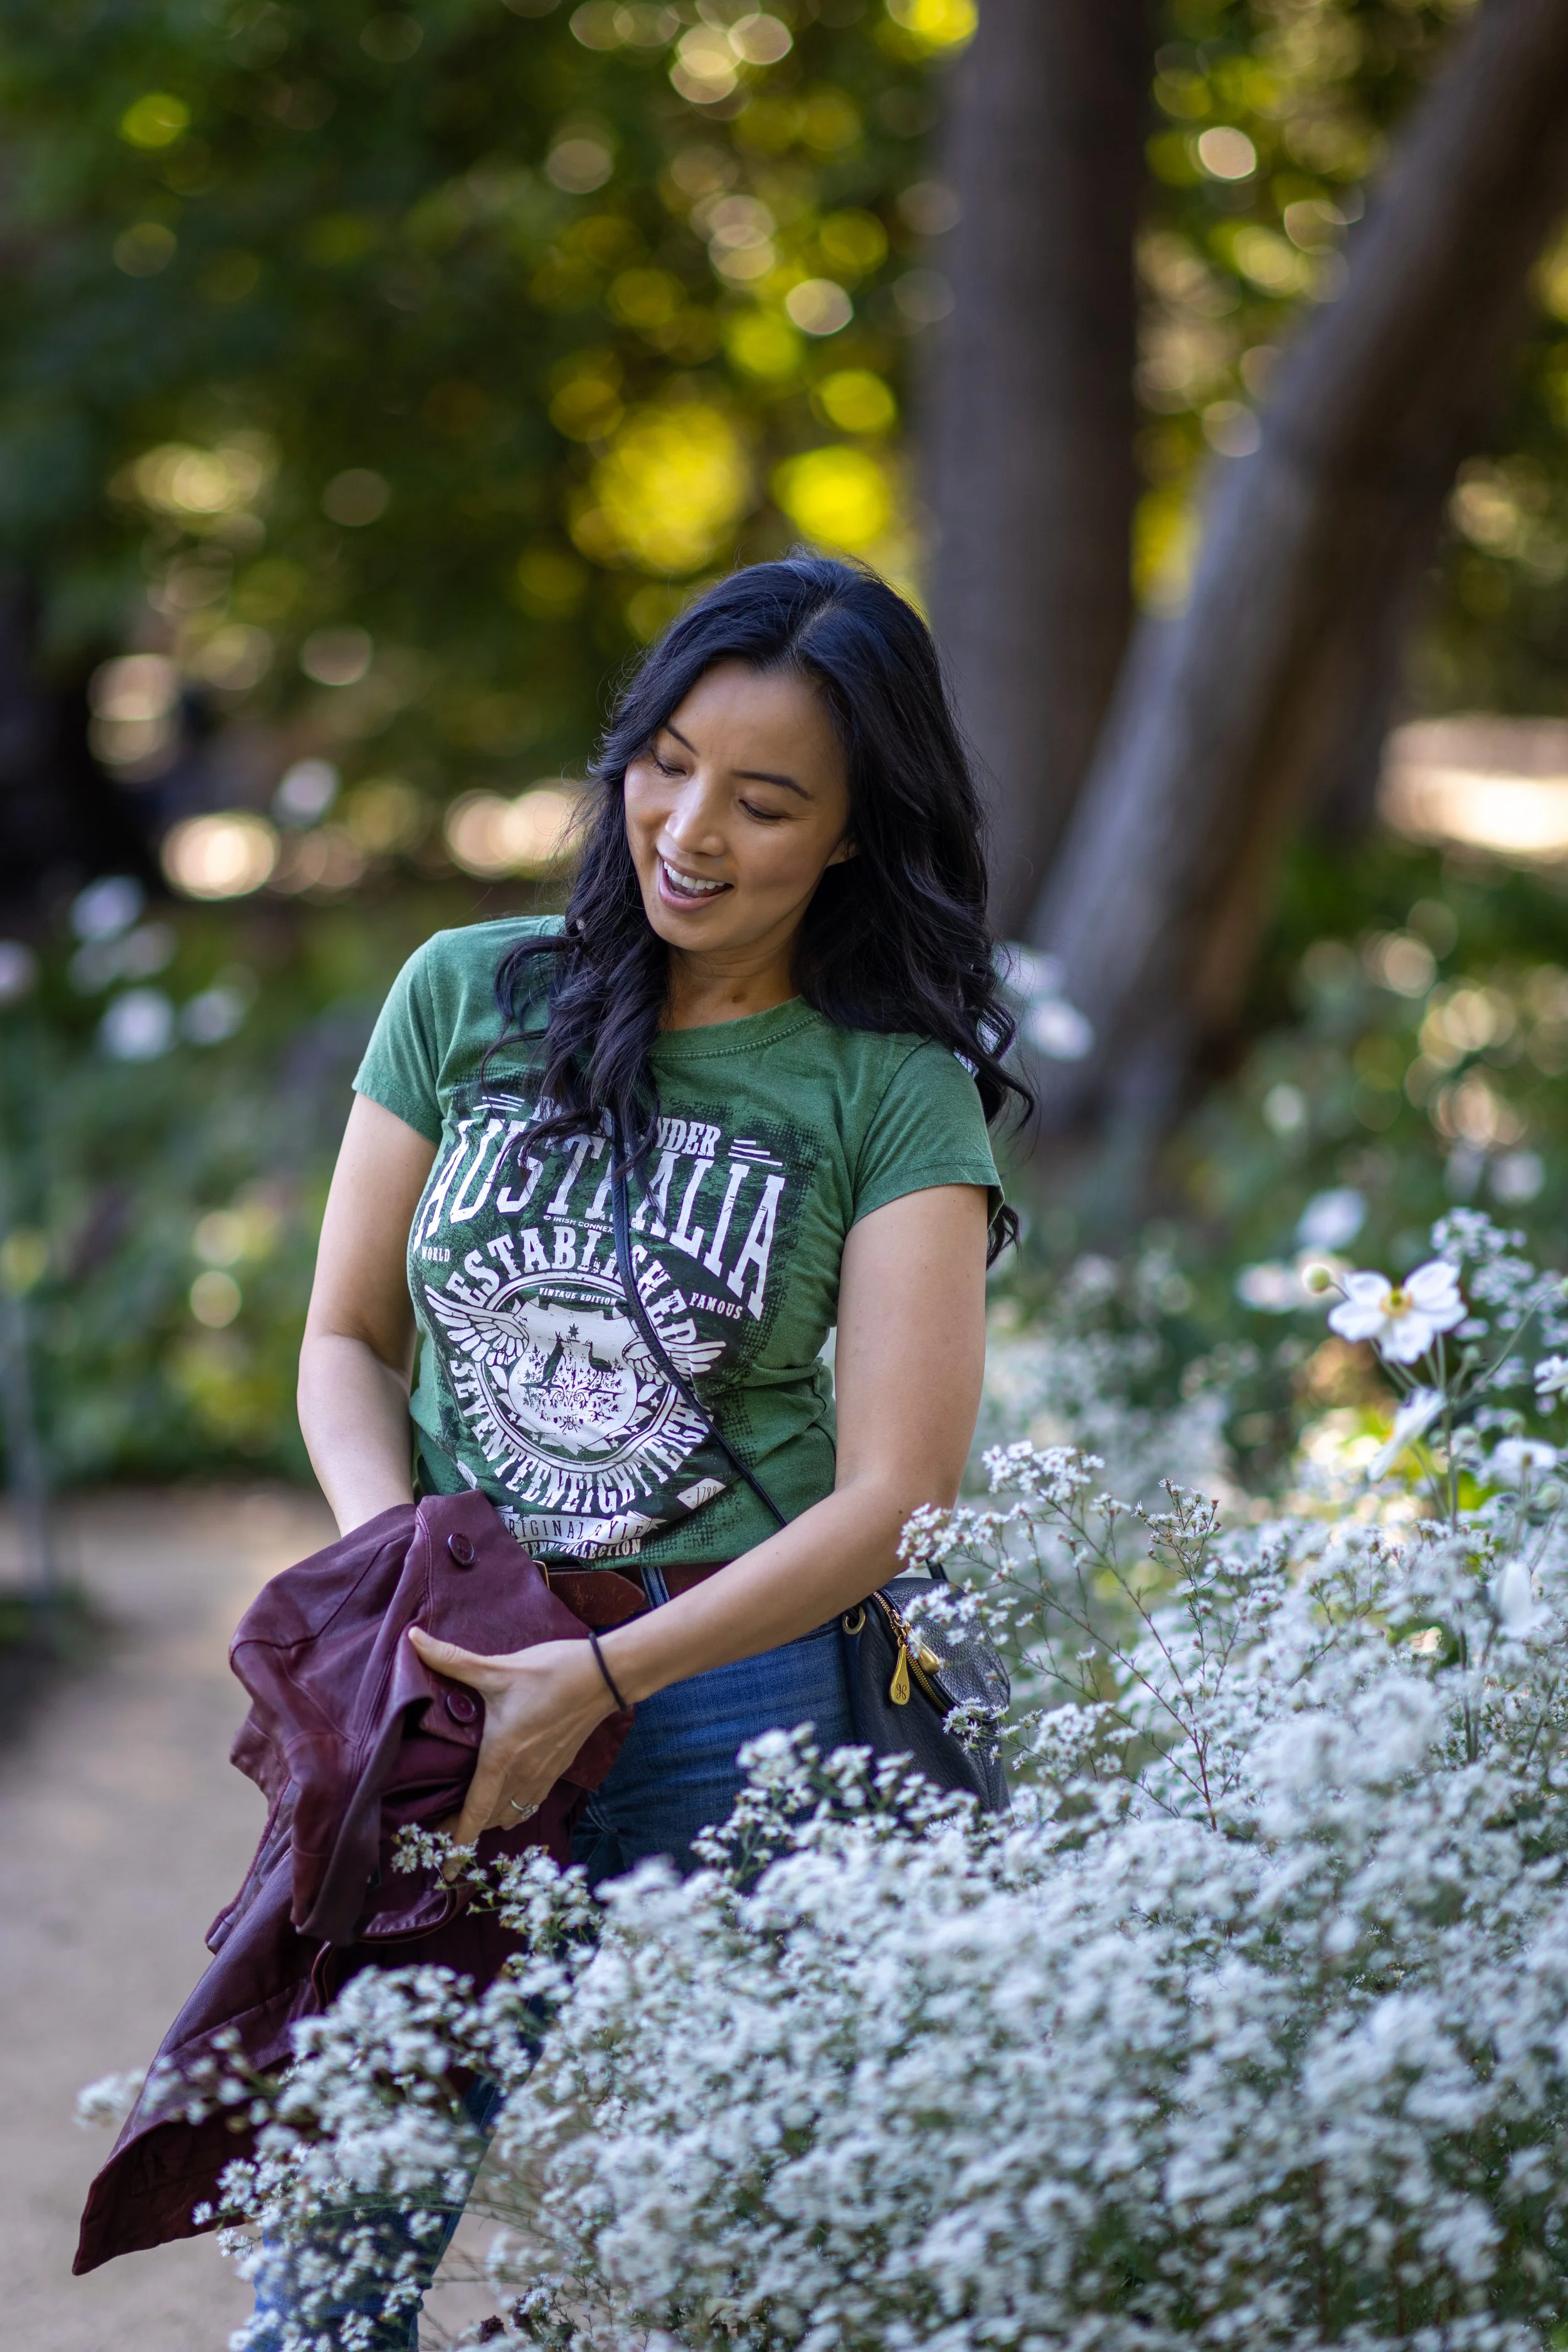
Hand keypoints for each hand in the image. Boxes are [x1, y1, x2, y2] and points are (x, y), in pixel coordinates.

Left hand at [406, 1629, 614, 1848]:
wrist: (604, 1676)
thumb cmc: (551, 1673)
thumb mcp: (497, 1668)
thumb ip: (452, 1659)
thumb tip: (411, 1639)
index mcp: (501, 1758)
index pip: (474, 1813)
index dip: (456, 1845)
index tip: (444, 1873)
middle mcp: (522, 1775)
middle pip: (489, 1820)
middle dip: (465, 1831)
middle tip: (440, 1830)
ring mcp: (544, 1775)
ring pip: (511, 1813)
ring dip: (490, 1819)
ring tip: (469, 1812)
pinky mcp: (558, 1767)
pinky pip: (530, 1801)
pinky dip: (513, 1806)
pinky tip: (506, 1792)